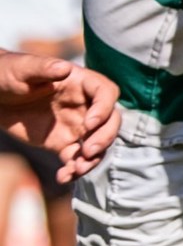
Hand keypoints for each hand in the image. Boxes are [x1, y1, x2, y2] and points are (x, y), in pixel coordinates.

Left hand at [0, 51, 119, 179]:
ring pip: (97, 143)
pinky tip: (63, 177)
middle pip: (110, 122)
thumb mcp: (21, 69)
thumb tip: (64, 68)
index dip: (104, 109)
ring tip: (77, 170)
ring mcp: (76, 125)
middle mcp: (84, 105)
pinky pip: (76, 159)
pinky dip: (73, 170)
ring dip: (93, 159)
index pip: (106, 93)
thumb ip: (43, 68)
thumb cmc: (6, 74)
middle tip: (87, 152)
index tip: (90, 123)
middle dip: (104, 138)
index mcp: (80, 83)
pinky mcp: (63, 143)